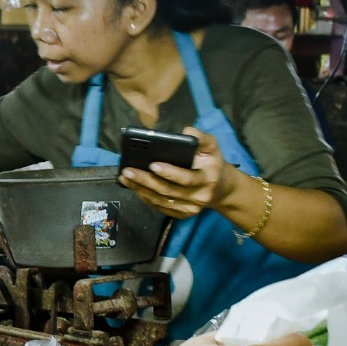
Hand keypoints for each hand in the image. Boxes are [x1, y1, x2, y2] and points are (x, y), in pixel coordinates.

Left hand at [121, 129, 238, 220]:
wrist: (221, 188)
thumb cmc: (212, 163)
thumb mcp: (212, 148)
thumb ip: (201, 138)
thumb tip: (186, 131)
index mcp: (207, 179)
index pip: (187, 178)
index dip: (169, 172)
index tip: (152, 164)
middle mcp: (199, 197)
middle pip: (168, 190)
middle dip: (146, 180)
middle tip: (128, 170)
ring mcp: (190, 208)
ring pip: (161, 200)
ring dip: (141, 189)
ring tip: (125, 177)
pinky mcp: (182, 214)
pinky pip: (160, 207)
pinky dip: (145, 198)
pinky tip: (134, 187)